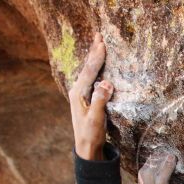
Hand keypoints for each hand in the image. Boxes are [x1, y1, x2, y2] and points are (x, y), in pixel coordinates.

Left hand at [69, 32, 113, 160]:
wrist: (86, 147)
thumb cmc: (91, 134)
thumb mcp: (96, 118)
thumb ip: (100, 100)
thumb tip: (106, 83)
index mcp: (78, 93)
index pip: (89, 71)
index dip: (96, 57)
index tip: (103, 43)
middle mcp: (77, 91)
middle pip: (87, 67)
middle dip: (93, 52)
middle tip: (98, 35)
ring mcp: (81, 95)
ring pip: (88, 71)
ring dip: (94, 58)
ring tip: (98, 45)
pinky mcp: (86, 99)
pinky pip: (91, 78)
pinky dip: (96, 68)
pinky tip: (98, 66)